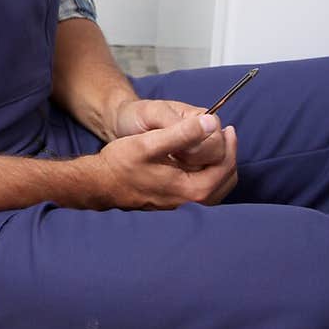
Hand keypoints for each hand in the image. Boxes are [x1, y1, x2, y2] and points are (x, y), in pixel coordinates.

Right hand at [89, 110, 237, 210]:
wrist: (99, 184)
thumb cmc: (121, 164)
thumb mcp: (151, 143)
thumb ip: (182, 134)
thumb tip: (210, 124)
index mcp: (189, 190)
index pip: (223, 169)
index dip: (229, 146)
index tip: (227, 128)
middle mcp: (188, 202)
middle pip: (223, 181)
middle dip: (228, 156)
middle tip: (226, 136)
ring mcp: (180, 204)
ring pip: (214, 189)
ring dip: (219, 166)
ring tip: (216, 145)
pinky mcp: (171, 201)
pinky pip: (201, 190)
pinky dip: (207, 175)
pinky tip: (196, 160)